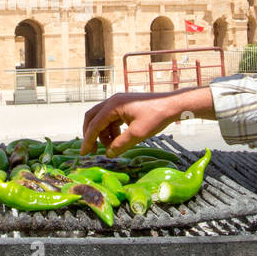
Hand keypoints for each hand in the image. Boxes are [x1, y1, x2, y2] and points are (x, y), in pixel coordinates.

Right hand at [80, 87, 214, 156]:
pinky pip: (112, 119)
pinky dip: (111, 130)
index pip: (94, 124)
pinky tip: (119, 140)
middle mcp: (112, 101)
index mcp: (113, 105)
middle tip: (92, 151)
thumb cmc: (156, 117)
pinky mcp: (125, 106)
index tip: (84, 154)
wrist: (172, 105)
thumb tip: (108, 154)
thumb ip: (120, 144)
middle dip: (91, 135)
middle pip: (92, 118)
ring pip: (102, 119)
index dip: (88, 140)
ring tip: (111, 148)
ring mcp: (118, 103)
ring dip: (103, 134)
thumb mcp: (137, 134)